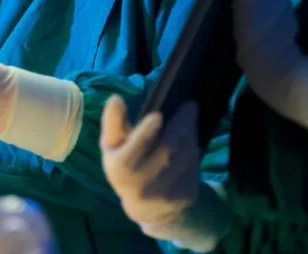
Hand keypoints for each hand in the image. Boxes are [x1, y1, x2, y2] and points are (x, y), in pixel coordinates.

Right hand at [100, 96, 200, 238]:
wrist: (148, 208)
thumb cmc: (127, 165)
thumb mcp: (113, 147)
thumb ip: (113, 122)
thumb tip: (116, 99)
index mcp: (119, 168)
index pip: (133, 148)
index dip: (145, 132)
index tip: (158, 115)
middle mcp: (140, 185)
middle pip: (166, 147)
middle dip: (180, 123)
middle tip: (189, 105)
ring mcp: (163, 194)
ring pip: (184, 154)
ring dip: (190, 134)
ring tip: (189, 120)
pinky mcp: (183, 197)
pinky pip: (193, 167)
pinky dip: (194, 149)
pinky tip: (191, 142)